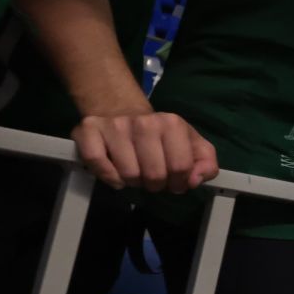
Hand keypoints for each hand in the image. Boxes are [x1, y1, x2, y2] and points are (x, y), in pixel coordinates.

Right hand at [72, 110, 218, 192]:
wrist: (120, 109)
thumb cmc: (159, 134)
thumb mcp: (192, 144)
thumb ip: (206, 163)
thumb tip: (195, 180)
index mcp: (172, 123)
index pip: (181, 168)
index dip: (180, 182)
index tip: (174, 181)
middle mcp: (143, 122)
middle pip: (154, 175)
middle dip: (156, 184)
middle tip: (153, 177)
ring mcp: (114, 126)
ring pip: (128, 175)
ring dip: (133, 182)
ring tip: (135, 171)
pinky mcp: (88, 131)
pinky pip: (99, 166)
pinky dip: (109, 177)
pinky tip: (116, 174)